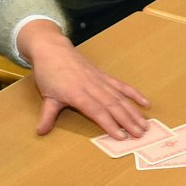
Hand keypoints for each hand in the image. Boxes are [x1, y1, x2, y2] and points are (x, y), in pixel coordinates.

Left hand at [19, 24, 150, 137]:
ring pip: (120, 98)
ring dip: (133, 112)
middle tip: (140, 135)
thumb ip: (47, 116)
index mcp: (77, 94)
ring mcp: (100, 80)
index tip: (121, 137)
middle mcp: (92, 87)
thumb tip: (40, 132)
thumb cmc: (49, 73)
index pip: (97, 111)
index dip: (110, 124)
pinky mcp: (104, 76)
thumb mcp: (47, 96)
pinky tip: (145, 103)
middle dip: (128, 121)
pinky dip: (134, 94)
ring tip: (145, 125)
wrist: (53, 49)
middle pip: (113, 106)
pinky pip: (121, 85)